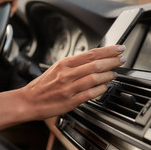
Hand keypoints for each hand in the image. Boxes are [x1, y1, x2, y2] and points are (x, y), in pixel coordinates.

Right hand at [0, 45, 126, 130]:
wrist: (28, 101)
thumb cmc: (42, 86)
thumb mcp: (56, 69)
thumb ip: (74, 65)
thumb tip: (93, 60)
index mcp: (64, 63)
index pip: (91, 53)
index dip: (108, 50)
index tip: (118, 48)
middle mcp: (67, 74)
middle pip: (95, 64)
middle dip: (112, 60)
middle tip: (122, 59)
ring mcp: (69, 88)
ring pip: (95, 78)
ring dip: (108, 75)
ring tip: (115, 73)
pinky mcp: (71, 101)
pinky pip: (90, 94)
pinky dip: (100, 89)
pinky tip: (105, 87)